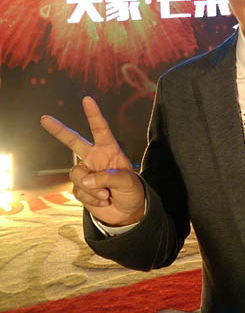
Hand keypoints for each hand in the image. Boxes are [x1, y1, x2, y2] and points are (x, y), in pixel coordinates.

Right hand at [40, 96, 145, 225]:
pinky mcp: (81, 189)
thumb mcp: (128, 182)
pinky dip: (92, 198)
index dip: (93, 114)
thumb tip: (86, 180)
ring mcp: (86, 173)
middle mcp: (95, 158)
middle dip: (58, 130)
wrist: (128, 212)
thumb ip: (108, 177)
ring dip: (92, 187)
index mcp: (109, 150)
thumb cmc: (132, 191)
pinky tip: (102, 201)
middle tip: (44, 118)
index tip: (87, 99)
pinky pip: (79, 191)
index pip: (100, 129)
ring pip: (76, 174)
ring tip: (106, 194)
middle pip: (73, 141)